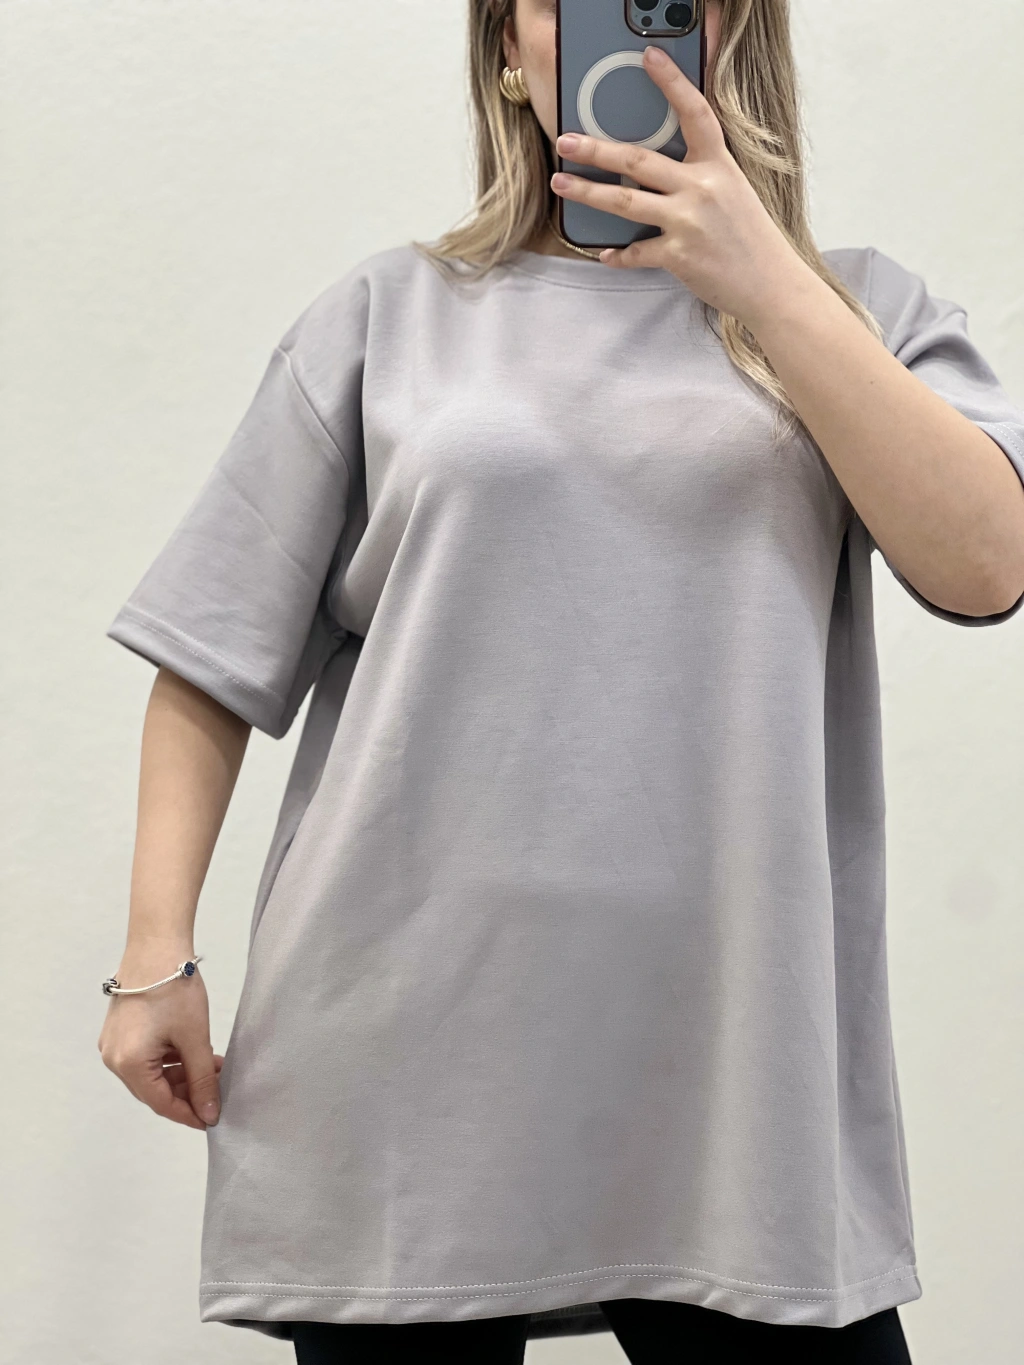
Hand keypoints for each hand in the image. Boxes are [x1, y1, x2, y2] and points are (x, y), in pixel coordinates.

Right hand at [98, 938, 223, 1129]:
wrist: (157, 945)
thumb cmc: (175, 989)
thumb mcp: (195, 1039)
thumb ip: (202, 1080)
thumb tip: (209, 1113)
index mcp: (128, 1064)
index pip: (161, 1103)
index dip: (189, 1114)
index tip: (212, 1120)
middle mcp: (114, 1057)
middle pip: (154, 1089)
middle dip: (187, 1092)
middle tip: (217, 1089)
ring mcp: (114, 1042)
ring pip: (151, 1072)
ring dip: (181, 1074)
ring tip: (213, 1067)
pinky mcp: (121, 1029)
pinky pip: (146, 1055)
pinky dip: (170, 1058)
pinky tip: (195, 1052)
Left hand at [550, 44, 817, 330]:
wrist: (772, 284)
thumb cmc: (750, 238)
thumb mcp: (733, 191)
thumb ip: (701, 174)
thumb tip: (656, 168)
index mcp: (718, 166)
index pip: (694, 113)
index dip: (672, 83)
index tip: (648, 58)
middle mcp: (701, 188)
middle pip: (638, 161)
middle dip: (596, 149)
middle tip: (565, 140)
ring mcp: (688, 222)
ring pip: (625, 202)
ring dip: (588, 192)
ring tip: (561, 183)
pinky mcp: (679, 256)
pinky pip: (637, 253)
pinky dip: (618, 255)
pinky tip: (605, 254)